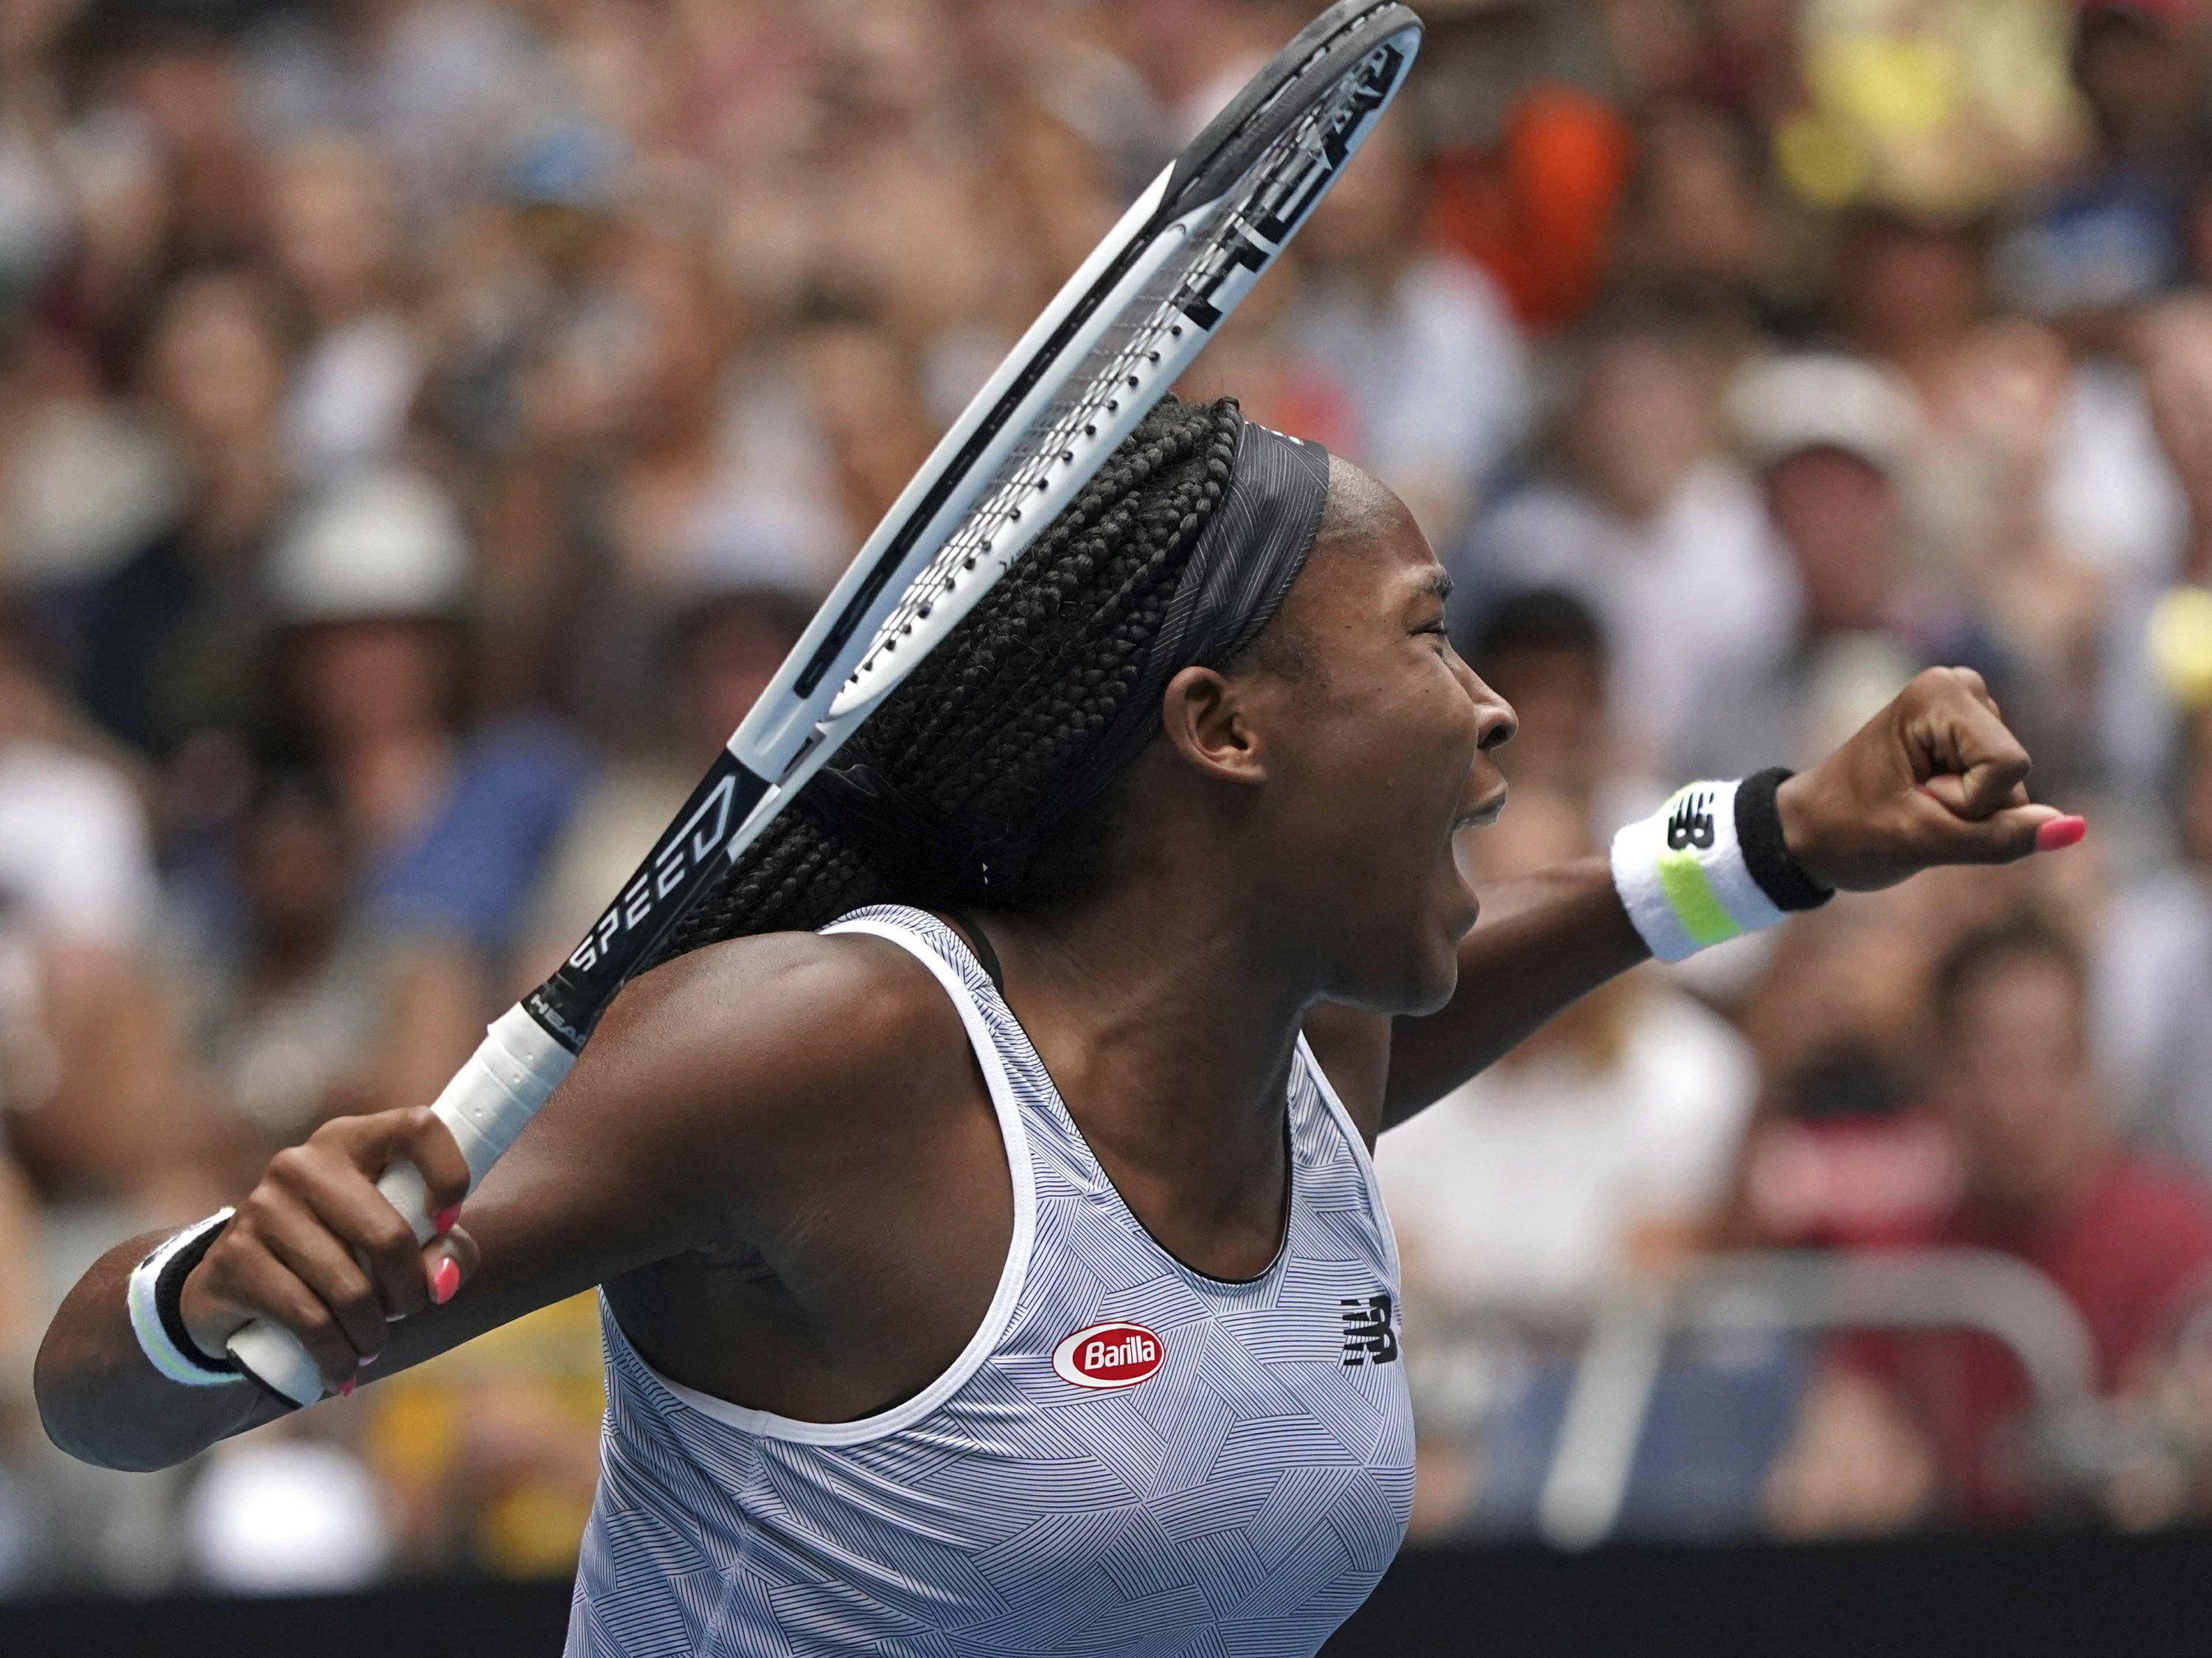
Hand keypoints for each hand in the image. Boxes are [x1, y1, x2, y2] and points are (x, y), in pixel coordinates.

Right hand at [180, 1109, 479, 1395]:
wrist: (239, 1285)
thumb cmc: (342, 1253)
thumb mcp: (401, 1243)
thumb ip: (446, 1251)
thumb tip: (441, 1281)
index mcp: (353, 1140)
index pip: (419, 1127)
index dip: (450, 1175)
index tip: (448, 1221)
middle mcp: (304, 1164)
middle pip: (389, 1234)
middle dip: (410, 1292)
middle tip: (406, 1311)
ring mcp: (263, 1207)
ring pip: (351, 1288)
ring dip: (374, 1333)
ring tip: (373, 1344)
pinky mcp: (234, 1258)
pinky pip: (308, 1318)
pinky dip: (336, 1355)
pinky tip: (341, 1371)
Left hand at [1775, 667, 2085, 893]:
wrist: (1811, 832)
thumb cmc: (1850, 832)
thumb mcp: (1924, 842)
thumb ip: (2001, 837)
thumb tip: (2072, 828)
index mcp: (1940, 693)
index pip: (2005, 766)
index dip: (1967, 802)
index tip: (1914, 800)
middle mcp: (1961, 687)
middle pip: (2013, 774)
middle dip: (1968, 807)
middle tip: (1911, 805)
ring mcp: (1970, 711)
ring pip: (2012, 787)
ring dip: (1967, 812)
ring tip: (1913, 803)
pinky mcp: (1974, 738)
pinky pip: (2005, 791)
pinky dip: (1968, 810)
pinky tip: (1927, 800)